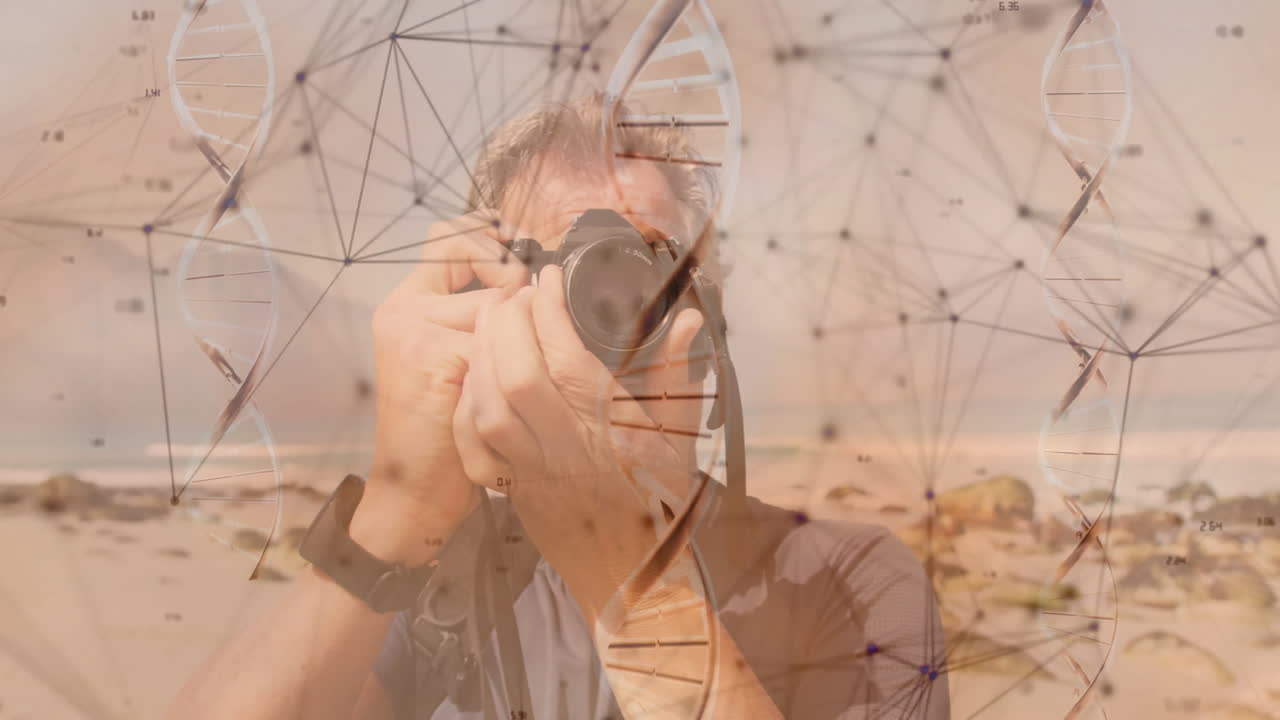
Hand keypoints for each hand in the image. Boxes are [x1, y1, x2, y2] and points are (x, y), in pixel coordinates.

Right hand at [357, 210, 528, 558]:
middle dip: (518, 282)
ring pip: (497, 303)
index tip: (520, 245)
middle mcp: (404, 309)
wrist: (419, 489)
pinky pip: (497, 338)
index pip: (448, 236)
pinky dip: (516, 364)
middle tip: (534, 308)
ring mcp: (413, 329)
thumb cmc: (451, 428)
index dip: (488, 234)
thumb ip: (481, 317)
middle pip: (482, 263)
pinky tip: (510, 393)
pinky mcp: (430, 355)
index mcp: (408, 303)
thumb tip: (533, 279)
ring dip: (522, 334)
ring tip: (518, 371)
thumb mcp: (463, 360)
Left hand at [452, 264, 705, 618]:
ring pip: (487, 406)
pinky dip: (466, 404)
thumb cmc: (661, 499)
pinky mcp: (511, 490)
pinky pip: (472, 445)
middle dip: (509, 322)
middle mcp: (566, 449)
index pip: (567, 357)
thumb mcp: (679, 433)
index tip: (550, 279)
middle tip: (517, 294)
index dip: (550, 310)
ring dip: (483, 356)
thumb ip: (676, 371)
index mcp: (612, 429)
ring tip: (493, 323)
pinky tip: (476, 376)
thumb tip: (688, 319)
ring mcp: (532, 472)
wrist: (634, 576)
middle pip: (516, 375)